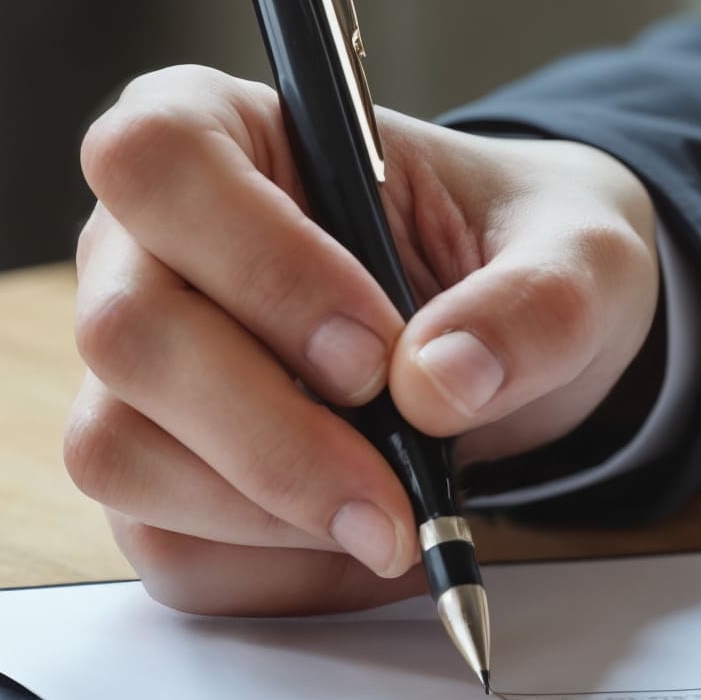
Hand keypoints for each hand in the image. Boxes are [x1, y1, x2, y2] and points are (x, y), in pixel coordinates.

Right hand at [68, 69, 663, 615]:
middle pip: (126, 333)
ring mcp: (134, 371)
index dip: (257, 264)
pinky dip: (273, 571)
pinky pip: (165, 548)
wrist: (513, 340)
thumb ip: (537, 300)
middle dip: (271, 431)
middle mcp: (141, 244)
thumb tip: (441, 382)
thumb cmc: (520, 253)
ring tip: (393, 517)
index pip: (156, 160)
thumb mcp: (582, 251)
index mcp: (218, 128)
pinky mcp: (153, 478)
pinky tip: (362, 547)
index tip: (375, 349)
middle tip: (401, 490)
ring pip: (118, 451)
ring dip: (266, 512)